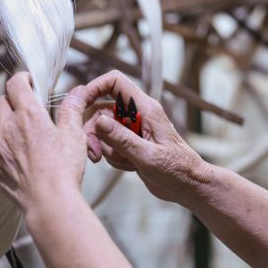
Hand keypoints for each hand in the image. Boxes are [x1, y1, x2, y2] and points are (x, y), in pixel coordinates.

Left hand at [0, 72, 89, 212]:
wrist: (50, 201)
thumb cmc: (64, 169)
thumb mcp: (74, 135)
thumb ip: (72, 110)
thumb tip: (77, 91)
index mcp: (29, 116)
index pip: (16, 85)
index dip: (21, 78)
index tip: (28, 81)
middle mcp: (7, 128)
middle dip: (10, 100)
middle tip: (23, 106)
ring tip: (5, 123)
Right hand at [83, 70, 213, 205]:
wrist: (188, 185)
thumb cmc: (177, 169)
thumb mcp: (148, 156)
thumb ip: (122, 139)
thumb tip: (98, 121)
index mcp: (146, 108)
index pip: (115, 82)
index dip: (95, 87)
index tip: (80, 104)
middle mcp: (137, 114)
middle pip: (101, 108)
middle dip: (93, 130)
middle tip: (95, 153)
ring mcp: (133, 128)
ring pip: (102, 128)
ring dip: (105, 147)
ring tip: (123, 162)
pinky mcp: (130, 142)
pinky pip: (109, 143)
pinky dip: (113, 156)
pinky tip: (129, 166)